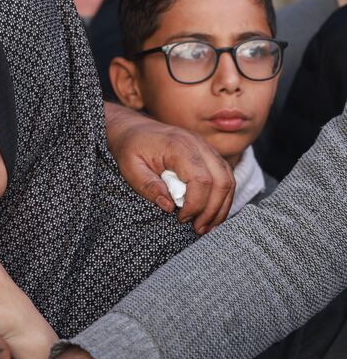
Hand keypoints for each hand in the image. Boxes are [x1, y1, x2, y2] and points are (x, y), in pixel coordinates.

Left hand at [104, 102, 234, 234]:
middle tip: (199, 229)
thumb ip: (148, 186)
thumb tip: (168, 206)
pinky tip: (210, 213)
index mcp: (179, 147)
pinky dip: (221, 197)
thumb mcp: (130, 168)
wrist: (135, 129)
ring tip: (207, 226)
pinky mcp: (208, 155)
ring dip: (221, 206)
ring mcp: (206, 149)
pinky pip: (224, 176)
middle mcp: (198, 145)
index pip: (201, 180)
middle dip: (213, 210)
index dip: (195, 205)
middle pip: (222, 181)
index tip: (181, 219)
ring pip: (228, 179)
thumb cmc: (131, 148)